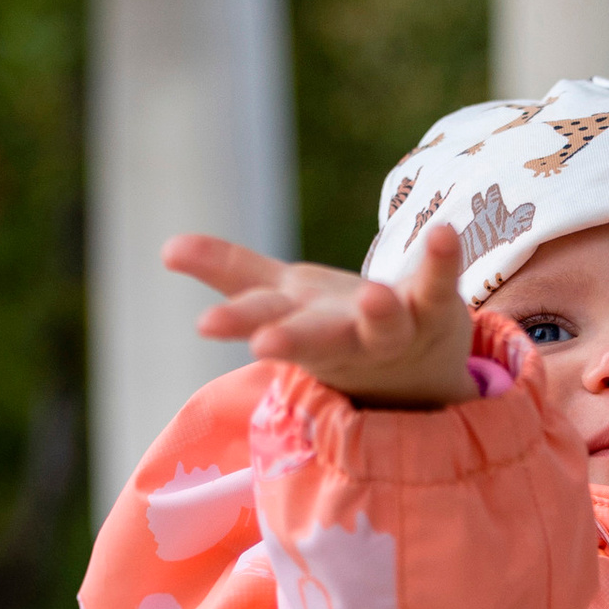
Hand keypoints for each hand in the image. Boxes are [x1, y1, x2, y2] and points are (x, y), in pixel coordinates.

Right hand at [165, 223, 473, 406]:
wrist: (418, 376)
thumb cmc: (336, 328)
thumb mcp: (282, 298)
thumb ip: (230, 272)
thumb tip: (165, 248)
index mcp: (301, 329)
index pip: (264, 323)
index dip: (236, 321)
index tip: (206, 325)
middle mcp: (345, 337)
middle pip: (316, 339)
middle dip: (291, 338)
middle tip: (264, 343)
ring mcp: (393, 328)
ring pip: (384, 325)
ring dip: (378, 313)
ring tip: (373, 297)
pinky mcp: (436, 309)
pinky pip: (438, 285)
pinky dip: (441, 260)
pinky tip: (443, 232)